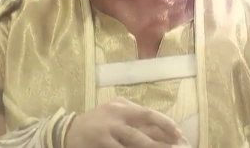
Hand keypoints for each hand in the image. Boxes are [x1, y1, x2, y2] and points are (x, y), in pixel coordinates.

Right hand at [65, 97, 182, 147]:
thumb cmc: (97, 123)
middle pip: (145, 123)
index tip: (180, 135)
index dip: (166, 124)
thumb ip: (133, 116)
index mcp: (121, 105)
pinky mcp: (101, 142)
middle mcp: (116, 114)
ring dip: (152, 147)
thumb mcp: (114, 112)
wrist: (68, 132)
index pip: (149, 113)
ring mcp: (108, 129)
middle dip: (164, 136)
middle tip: (180, 146)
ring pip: (136, 140)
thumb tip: (163, 128)